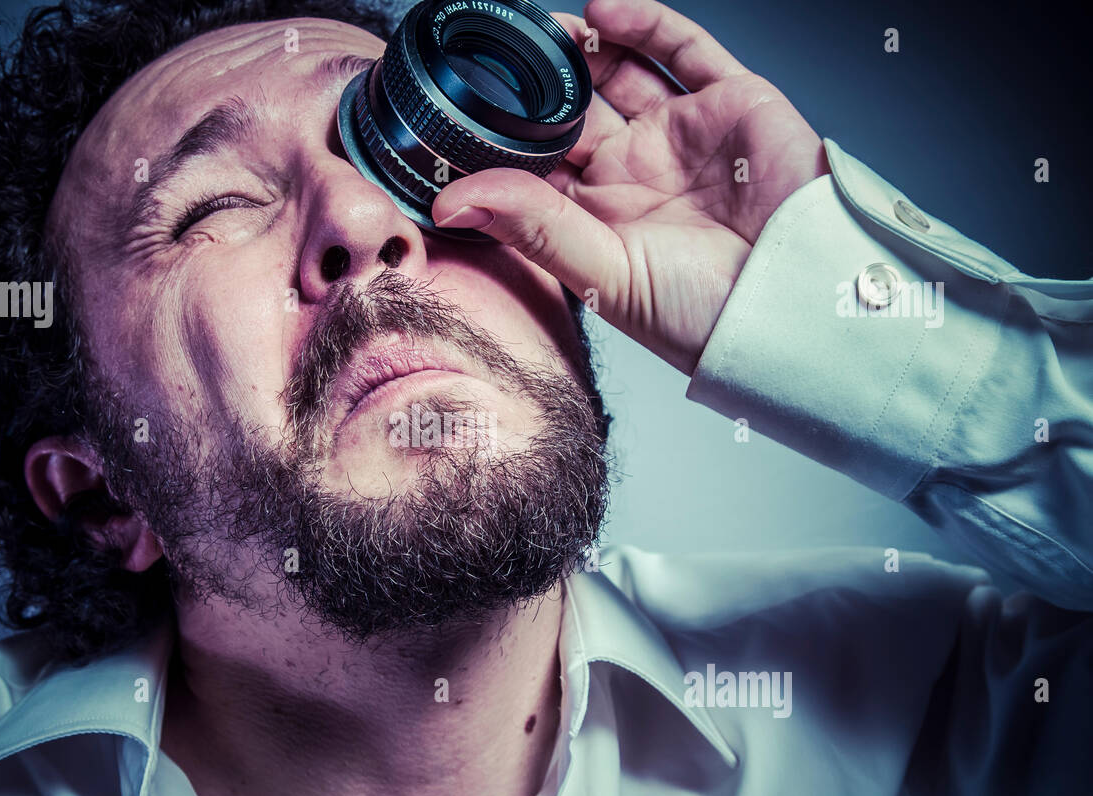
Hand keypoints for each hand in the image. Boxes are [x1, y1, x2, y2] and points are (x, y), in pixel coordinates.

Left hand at [432, 0, 828, 375]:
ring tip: (538, 29)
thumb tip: (450, 201)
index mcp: (598, 216)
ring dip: (578, 46)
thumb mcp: (602, 275)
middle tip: (492, 52)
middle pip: (571, 109)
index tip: (457, 106)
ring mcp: (680, 133)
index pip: (536, 163)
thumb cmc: (704, 315)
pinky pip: (680, 48)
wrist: (797, 304)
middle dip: (535, 82)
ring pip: (619, 71)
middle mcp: (635, 171)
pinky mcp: (730, 102)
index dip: (500, 135)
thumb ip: (531, 228)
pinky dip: (641, 23)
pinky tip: (599, 16)